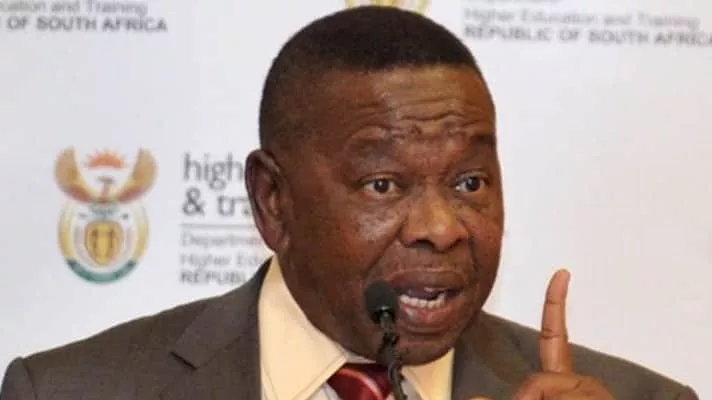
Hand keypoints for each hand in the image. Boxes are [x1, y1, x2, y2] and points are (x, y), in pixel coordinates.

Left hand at [472, 269, 613, 399]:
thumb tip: (475, 397)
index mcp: (561, 382)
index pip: (554, 336)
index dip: (554, 303)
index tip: (562, 273)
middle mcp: (582, 384)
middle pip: (539, 380)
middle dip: (530, 399)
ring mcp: (595, 392)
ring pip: (546, 390)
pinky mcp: (601, 398)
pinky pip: (564, 399)